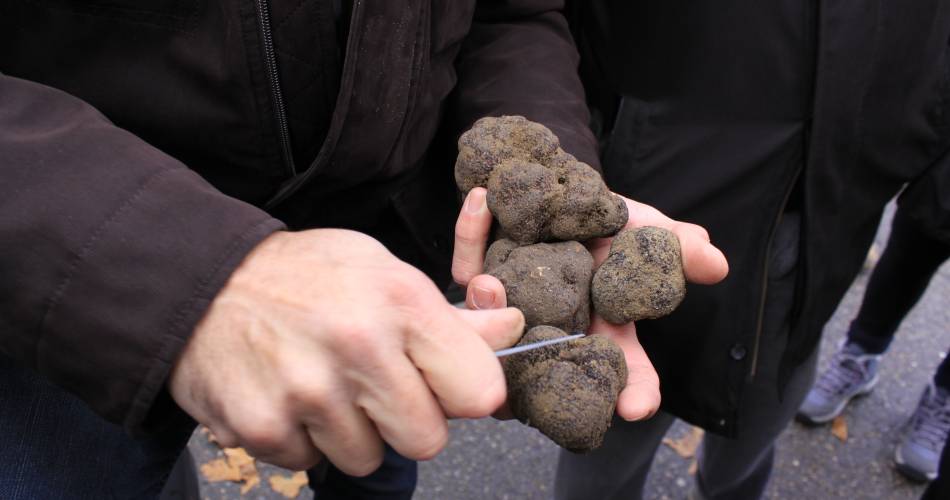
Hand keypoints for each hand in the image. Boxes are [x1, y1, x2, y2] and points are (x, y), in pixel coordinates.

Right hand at [169, 229, 524, 473]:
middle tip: (373, 385)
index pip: (479, 392)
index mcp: (401, 302)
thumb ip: (449, 317)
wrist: (204, 280)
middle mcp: (359, 347)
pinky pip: (310, 462)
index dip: (462, 392)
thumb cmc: (308, 276)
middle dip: (406, 420)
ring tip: (323, 383)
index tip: (441, 382)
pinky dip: (303, 438)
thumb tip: (511, 329)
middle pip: (427, 439)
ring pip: (367, 458)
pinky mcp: (263, 426)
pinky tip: (287, 394)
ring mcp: (309, 392)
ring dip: (351, 432)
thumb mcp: (382, 272)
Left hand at [452, 188, 727, 420]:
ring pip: (493, 326)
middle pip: (545, 367)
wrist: (564, 191)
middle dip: (534, 371)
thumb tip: (717, 263)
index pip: (624, 373)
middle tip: (530, 364)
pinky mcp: (478, 271)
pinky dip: (472, 234)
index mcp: (601, 332)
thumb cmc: (612, 224)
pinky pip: (467, 262)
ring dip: (490, 307)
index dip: (634, 392)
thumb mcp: (649, 233)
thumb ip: (678, 249)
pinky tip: (483, 201)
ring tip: (491, 284)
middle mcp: (555, 330)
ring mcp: (511, 307)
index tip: (636, 407)